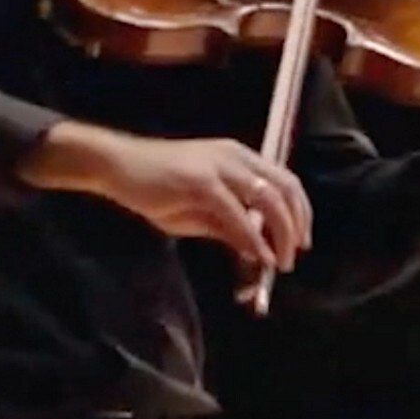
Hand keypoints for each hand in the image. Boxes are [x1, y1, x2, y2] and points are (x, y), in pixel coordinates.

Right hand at [23, 122, 311, 271]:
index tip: (301, 241)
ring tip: (278, 262)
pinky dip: (252, 237)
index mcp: (239, 157)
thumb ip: (229, 226)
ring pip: (268, 198)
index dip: (299, 212)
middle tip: (293, 256)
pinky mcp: (201, 182)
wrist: (119, 166)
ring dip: (280, 234)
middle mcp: (236, 157)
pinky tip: (258, 256)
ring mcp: (219, 166)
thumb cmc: (156, 186)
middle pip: (284, 189)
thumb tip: (257, 249)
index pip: (285, 181)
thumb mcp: (200, 210)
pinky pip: (237, 213)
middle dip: (295, 226)